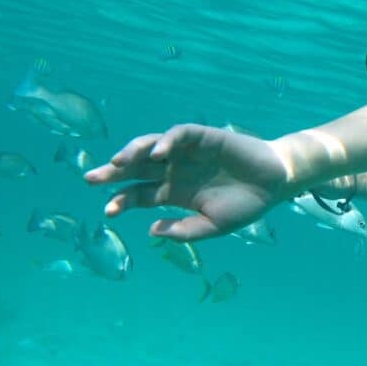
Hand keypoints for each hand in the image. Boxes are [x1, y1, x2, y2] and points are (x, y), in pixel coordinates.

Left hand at [85, 124, 288, 240]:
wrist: (276, 184)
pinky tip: (158, 153)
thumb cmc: (246, 206)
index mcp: (173, 193)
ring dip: (133, 152)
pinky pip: (179, 134)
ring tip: (118, 162)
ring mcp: (187, 153)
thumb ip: (184, 231)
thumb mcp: (214, 226)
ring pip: (151, 147)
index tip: (107, 210)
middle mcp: (174, 170)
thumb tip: (151, 229)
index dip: (121, 200)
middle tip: (91, 179)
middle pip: (136, 169)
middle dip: (113, 173)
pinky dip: (166, 140)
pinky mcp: (203, 137)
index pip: (138, 194)